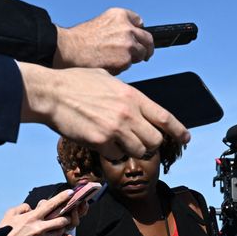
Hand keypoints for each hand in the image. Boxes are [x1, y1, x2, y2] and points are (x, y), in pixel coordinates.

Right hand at [0, 194, 70, 235]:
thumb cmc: (5, 230)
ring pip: (60, 231)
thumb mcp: (11, 213)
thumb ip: (23, 207)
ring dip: (63, 227)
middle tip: (69, 213)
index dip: (62, 198)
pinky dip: (56, 235)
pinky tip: (55, 231)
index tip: (70, 192)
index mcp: (32, 217)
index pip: (51, 205)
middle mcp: (39, 227)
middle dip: (68, 217)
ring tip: (63, 223)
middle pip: (61, 221)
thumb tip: (32, 208)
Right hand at [18, 63, 189, 159]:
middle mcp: (128, 114)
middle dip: (150, 144)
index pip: (165, 117)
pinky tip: (102, 143)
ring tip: (120, 141)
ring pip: (139, 151)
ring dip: (132, 150)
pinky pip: (116, 156)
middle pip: (155, 140)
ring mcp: (115, 129)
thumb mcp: (108, 80)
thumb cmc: (76, 82)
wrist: (51, 92)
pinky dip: (112, 153)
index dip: (179, 130)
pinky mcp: (100, 142)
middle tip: (140, 141)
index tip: (186, 138)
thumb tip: (135, 103)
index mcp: (132, 96)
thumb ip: (126, 94)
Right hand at [54, 8, 153, 71]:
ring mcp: (128, 43)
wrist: (69, 49)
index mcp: (120, 15)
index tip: (139, 38)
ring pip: (141, 54)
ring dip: (132, 58)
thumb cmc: (81, 39)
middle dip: (146, 48)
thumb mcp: (102, 22)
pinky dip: (122, 67)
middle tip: (144, 55)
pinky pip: (130, 65)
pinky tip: (109, 64)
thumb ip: (118, 27)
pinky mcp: (126, 58)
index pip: (139, 22)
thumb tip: (131, 36)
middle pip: (147, 39)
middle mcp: (127, 27)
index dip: (139, 32)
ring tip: (114, 59)